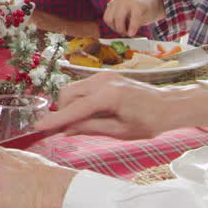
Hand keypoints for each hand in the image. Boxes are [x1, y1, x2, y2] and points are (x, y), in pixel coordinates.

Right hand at [35, 72, 182, 139]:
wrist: (169, 105)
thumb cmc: (149, 122)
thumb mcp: (120, 131)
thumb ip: (90, 128)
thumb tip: (66, 130)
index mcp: (108, 96)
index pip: (73, 109)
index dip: (55, 120)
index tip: (38, 127)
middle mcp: (102, 80)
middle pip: (67, 95)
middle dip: (63, 112)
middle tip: (69, 130)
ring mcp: (103, 75)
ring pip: (73, 90)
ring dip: (72, 107)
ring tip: (86, 122)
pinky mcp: (105, 76)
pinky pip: (83, 88)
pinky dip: (80, 101)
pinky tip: (91, 113)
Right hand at [103, 0, 161, 36]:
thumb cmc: (144, 8)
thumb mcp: (147, 15)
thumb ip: (138, 23)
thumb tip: (129, 33)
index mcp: (137, 3)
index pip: (134, 16)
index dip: (132, 26)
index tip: (131, 35)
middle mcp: (124, 1)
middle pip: (118, 18)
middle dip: (121, 29)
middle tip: (127, 34)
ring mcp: (115, 2)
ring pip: (109, 19)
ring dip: (115, 28)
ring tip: (122, 30)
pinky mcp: (110, 4)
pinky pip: (106, 18)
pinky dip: (111, 24)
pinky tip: (118, 26)